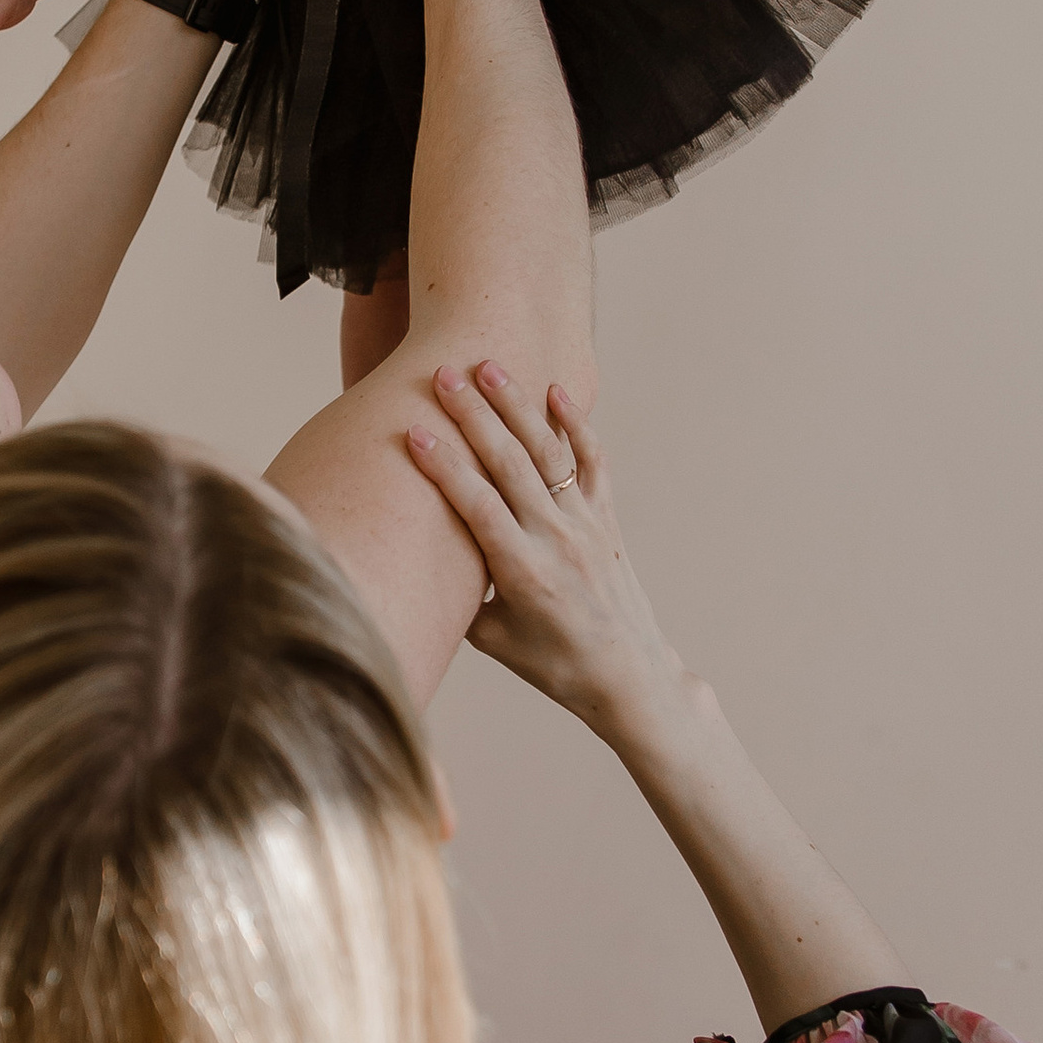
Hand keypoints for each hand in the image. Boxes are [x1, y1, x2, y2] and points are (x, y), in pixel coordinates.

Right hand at [406, 361, 691, 746]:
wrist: (628, 675)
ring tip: (488, 367)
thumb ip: (462, 595)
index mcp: (522, 572)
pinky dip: (576, 425)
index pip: (477, 507)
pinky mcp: (607, 520)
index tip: (415, 431)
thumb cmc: (554, 666)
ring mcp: (586, 525)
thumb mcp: (494, 640)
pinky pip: (592, 463)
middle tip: (444, 374)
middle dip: (474, 415)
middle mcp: (556, 540)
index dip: (445, 467)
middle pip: (510, 465)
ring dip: (516, 406)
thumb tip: (426, 557)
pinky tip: (556, 392)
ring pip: (548, 453)